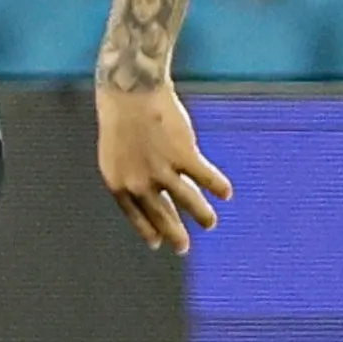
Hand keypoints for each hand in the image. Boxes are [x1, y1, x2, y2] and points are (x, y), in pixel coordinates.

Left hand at [95, 82, 231, 252]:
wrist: (130, 92)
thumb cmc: (120, 118)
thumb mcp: (116, 153)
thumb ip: (131, 173)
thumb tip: (146, 191)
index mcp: (118, 183)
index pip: (136, 215)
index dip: (148, 230)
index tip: (157, 243)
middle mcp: (139, 183)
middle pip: (162, 215)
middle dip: (175, 234)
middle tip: (183, 248)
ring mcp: (162, 171)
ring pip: (188, 201)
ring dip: (202, 214)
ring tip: (210, 223)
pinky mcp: (184, 156)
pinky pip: (206, 177)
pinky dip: (217, 186)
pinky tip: (226, 193)